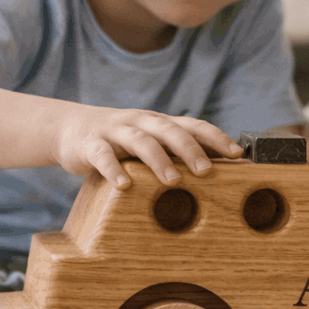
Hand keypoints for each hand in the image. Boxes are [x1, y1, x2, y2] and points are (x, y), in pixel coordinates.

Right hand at [53, 106, 243, 187]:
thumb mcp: (151, 142)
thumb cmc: (122, 142)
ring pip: (141, 141)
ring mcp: (116, 131)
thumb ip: (177, 152)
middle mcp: (142, 122)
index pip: (193, 125)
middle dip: (191, 149)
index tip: (238, 154)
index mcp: (161, 122)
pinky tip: (125, 185)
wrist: (71, 128)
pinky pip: (103, 156)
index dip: (216, 137)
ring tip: (173, 181)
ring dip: (159, 159)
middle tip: (207, 170)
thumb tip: (217, 170)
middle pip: (170, 131)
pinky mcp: (90, 144)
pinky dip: (114, 170)